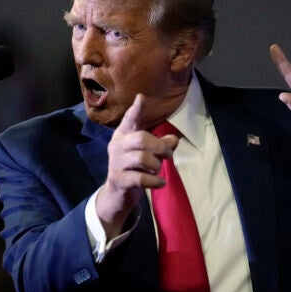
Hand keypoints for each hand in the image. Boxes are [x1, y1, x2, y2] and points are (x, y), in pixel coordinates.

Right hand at [95, 93, 178, 236]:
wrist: (117, 194)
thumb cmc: (134, 168)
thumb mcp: (147, 154)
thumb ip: (160, 145)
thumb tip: (174, 139)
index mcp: (123, 135)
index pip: (129, 119)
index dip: (136, 109)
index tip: (141, 97)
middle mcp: (117, 146)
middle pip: (140, 138)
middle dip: (160, 146)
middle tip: (168, 155)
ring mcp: (116, 163)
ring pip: (142, 158)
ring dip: (156, 165)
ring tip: (158, 170)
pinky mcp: (119, 180)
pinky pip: (141, 178)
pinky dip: (155, 181)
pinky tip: (160, 183)